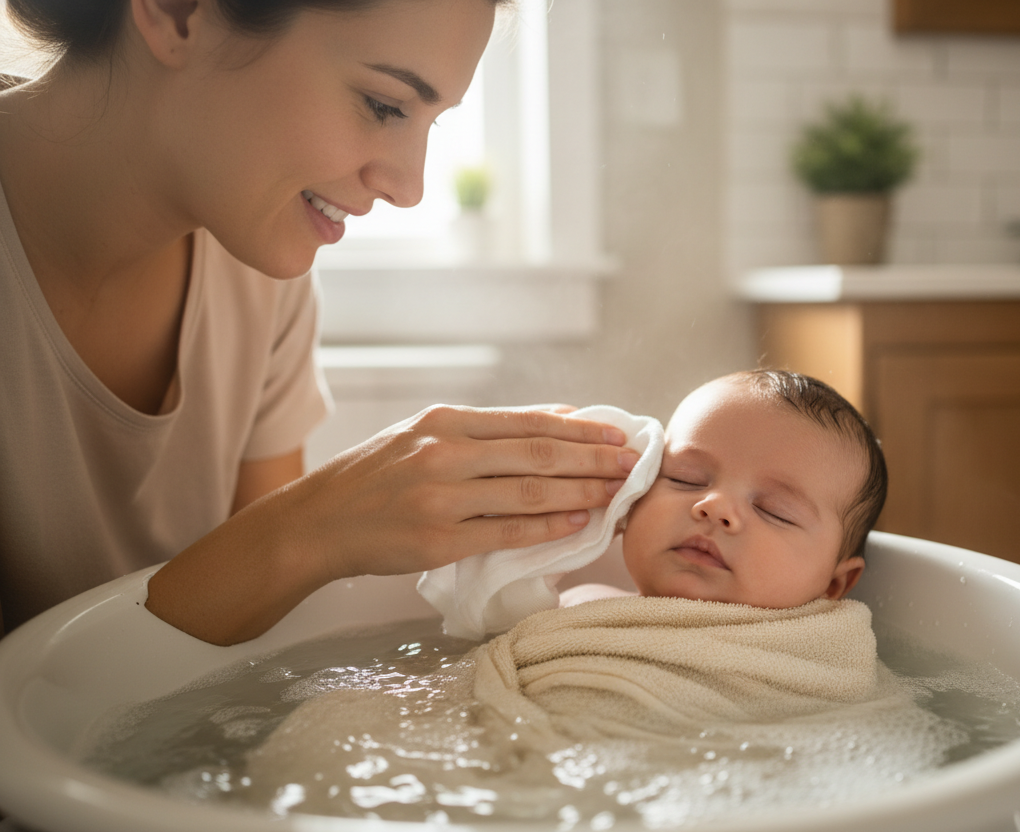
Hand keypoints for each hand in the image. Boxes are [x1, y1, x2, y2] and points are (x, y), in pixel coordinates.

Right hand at [282, 404, 638, 580]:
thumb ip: (488, 429)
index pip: (529, 422)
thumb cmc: (377, 476)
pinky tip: (578, 523)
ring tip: (616, 493)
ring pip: (529, 492)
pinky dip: (548, 527)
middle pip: (538, 454)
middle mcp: (446, 453)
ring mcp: (442, 498)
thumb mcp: (425, 434)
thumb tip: (559, 419)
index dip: (580, 430)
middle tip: (633, 463)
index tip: (618, 434)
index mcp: (446, 421)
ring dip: (581, 492)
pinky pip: (506, 532)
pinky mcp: (439, 540)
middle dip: (593, 460)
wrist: (318, 521)